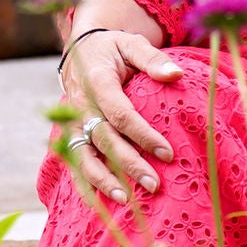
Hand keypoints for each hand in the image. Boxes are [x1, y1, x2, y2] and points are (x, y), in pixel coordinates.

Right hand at [57, 28, 181, 204]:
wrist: (80, 51)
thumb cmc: (112, 49)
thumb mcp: (131, 43)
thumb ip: (152, 59)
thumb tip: (176, 74)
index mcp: (97, 82)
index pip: (120, 114)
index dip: (143, 135)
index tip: (167, 153)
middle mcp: (80, 105)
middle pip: (104, 140)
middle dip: (128, 164)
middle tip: (154, 185)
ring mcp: (72, 122)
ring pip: (83, 156)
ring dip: (102, 180)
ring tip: (125, 200)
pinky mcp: (70, 134)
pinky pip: (74, 161)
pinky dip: (85, 183)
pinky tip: (99, 203)